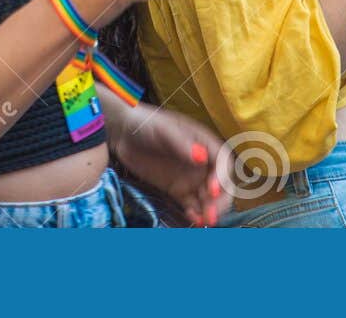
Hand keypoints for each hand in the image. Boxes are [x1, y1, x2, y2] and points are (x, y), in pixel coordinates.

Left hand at [110, 103, 230, 226]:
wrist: (123, 133)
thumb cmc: (147, 124)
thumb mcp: (164, 130)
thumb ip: (183, 144)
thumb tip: (202, 157)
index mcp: (203, 142)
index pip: (222, 161)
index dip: (222, 177)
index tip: (213, 190)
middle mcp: (202, 162)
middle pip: (220, 183)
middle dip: (221, 200)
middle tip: (212, 214)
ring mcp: (190, 177)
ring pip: (208, 197)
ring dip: (210, 210)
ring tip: (205, 222)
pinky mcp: (177, 190)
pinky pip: (192, 204)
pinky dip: (196, 214)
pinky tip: (193, 220)